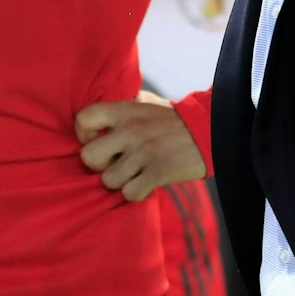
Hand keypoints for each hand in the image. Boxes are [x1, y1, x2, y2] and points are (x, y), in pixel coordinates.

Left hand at [75, 92, 203, 201]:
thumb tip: (98, 114)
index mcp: (124, 110)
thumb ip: (122, 106)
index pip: (83, 120)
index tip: (97, 140)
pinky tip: (146, 182)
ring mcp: (144, 152)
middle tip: (113, 162)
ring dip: (120, 181)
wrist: (211, 130)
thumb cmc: (174, 119)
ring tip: (133, 173)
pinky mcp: (158, 172)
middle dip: (99, 165)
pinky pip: (130, 193)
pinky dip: (136, 192)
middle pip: (88, 157)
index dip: (84, 135)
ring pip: (108, 180)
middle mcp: (130, 130)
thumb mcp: (146, 102)